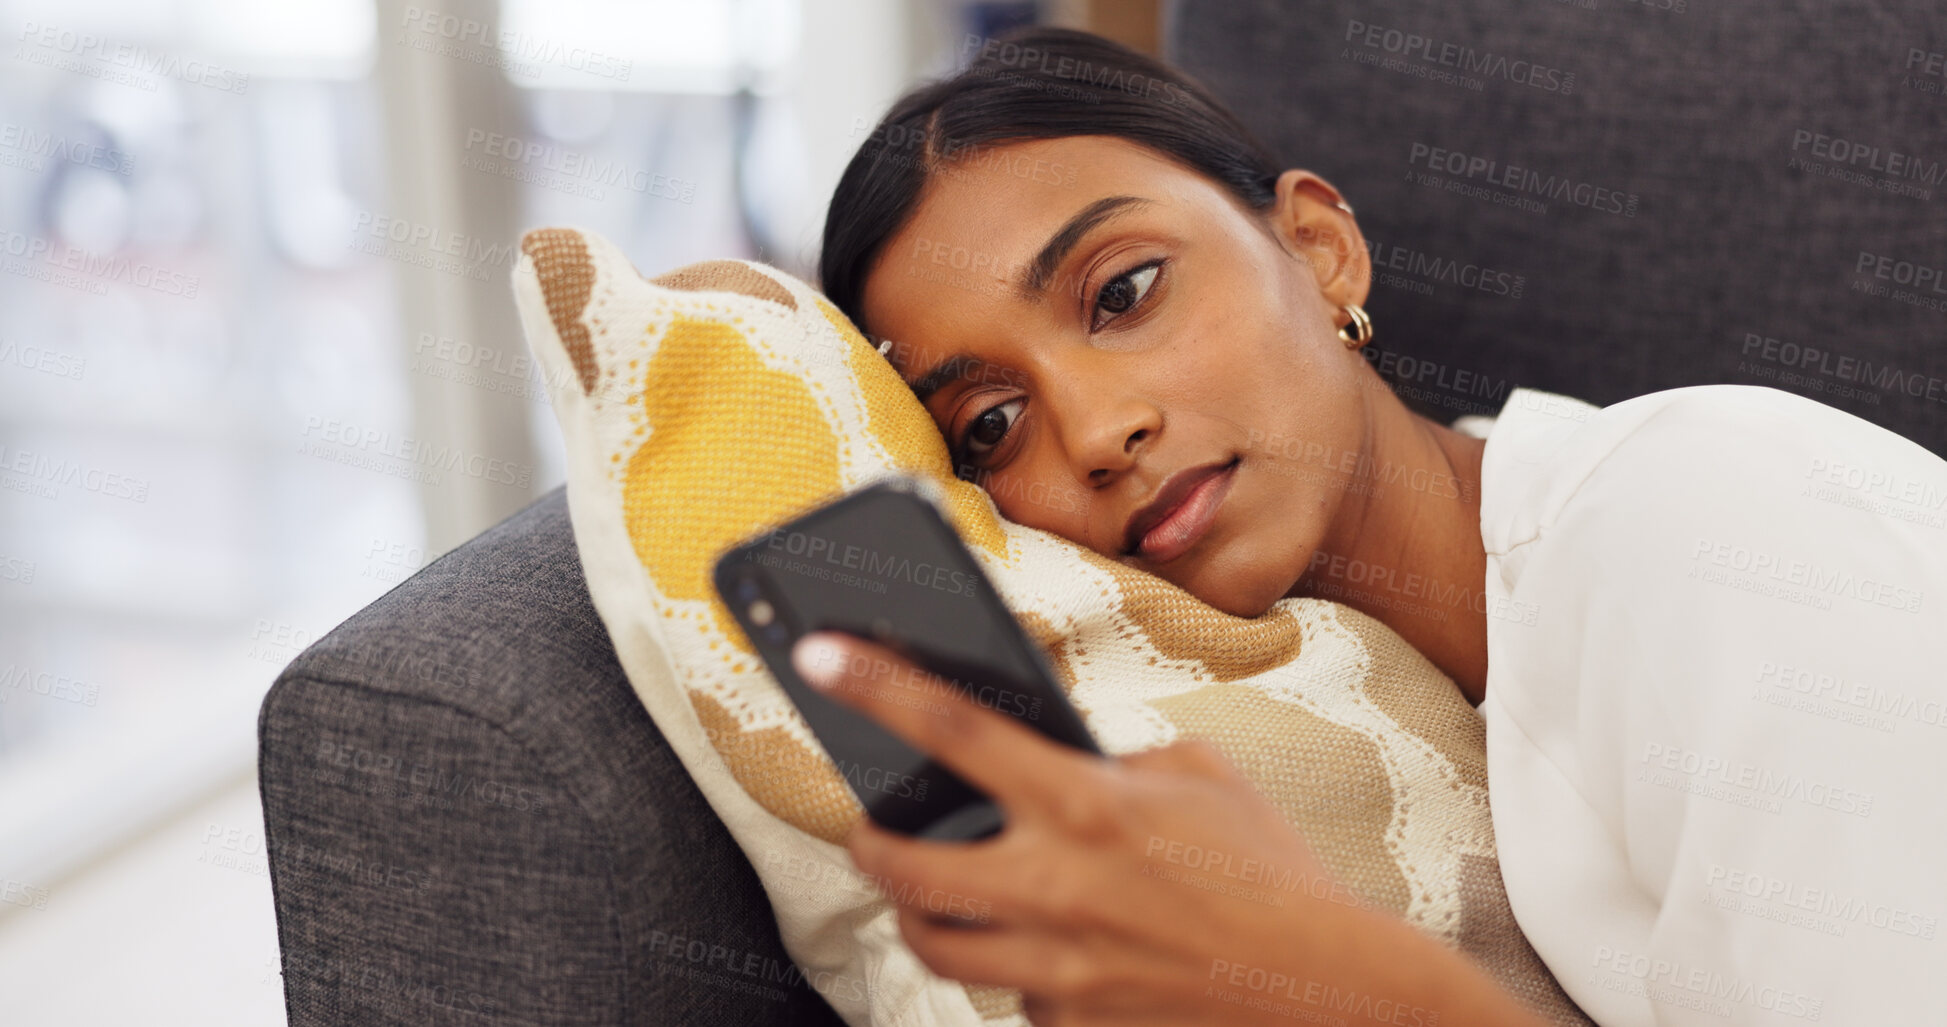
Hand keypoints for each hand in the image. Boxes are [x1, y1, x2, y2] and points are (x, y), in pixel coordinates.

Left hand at [790, 630, 1544, 1026]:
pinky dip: (1015, 967)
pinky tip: (1054, 948)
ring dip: (923, 911)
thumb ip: (1108, 761)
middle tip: (872, 829)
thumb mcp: (1195, 774)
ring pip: (934, 943)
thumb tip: (1046, 764)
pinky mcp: (1069, 1025)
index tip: (816, 654)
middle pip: (902, 865)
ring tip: (938, 889)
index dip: (875, 682)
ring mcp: (1057, 966)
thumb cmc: (1267, 868)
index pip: (954, 727)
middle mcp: (1056, 885)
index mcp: (1085, 802)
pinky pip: (1009, 994)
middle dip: (869, 844)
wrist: (1329, 990)